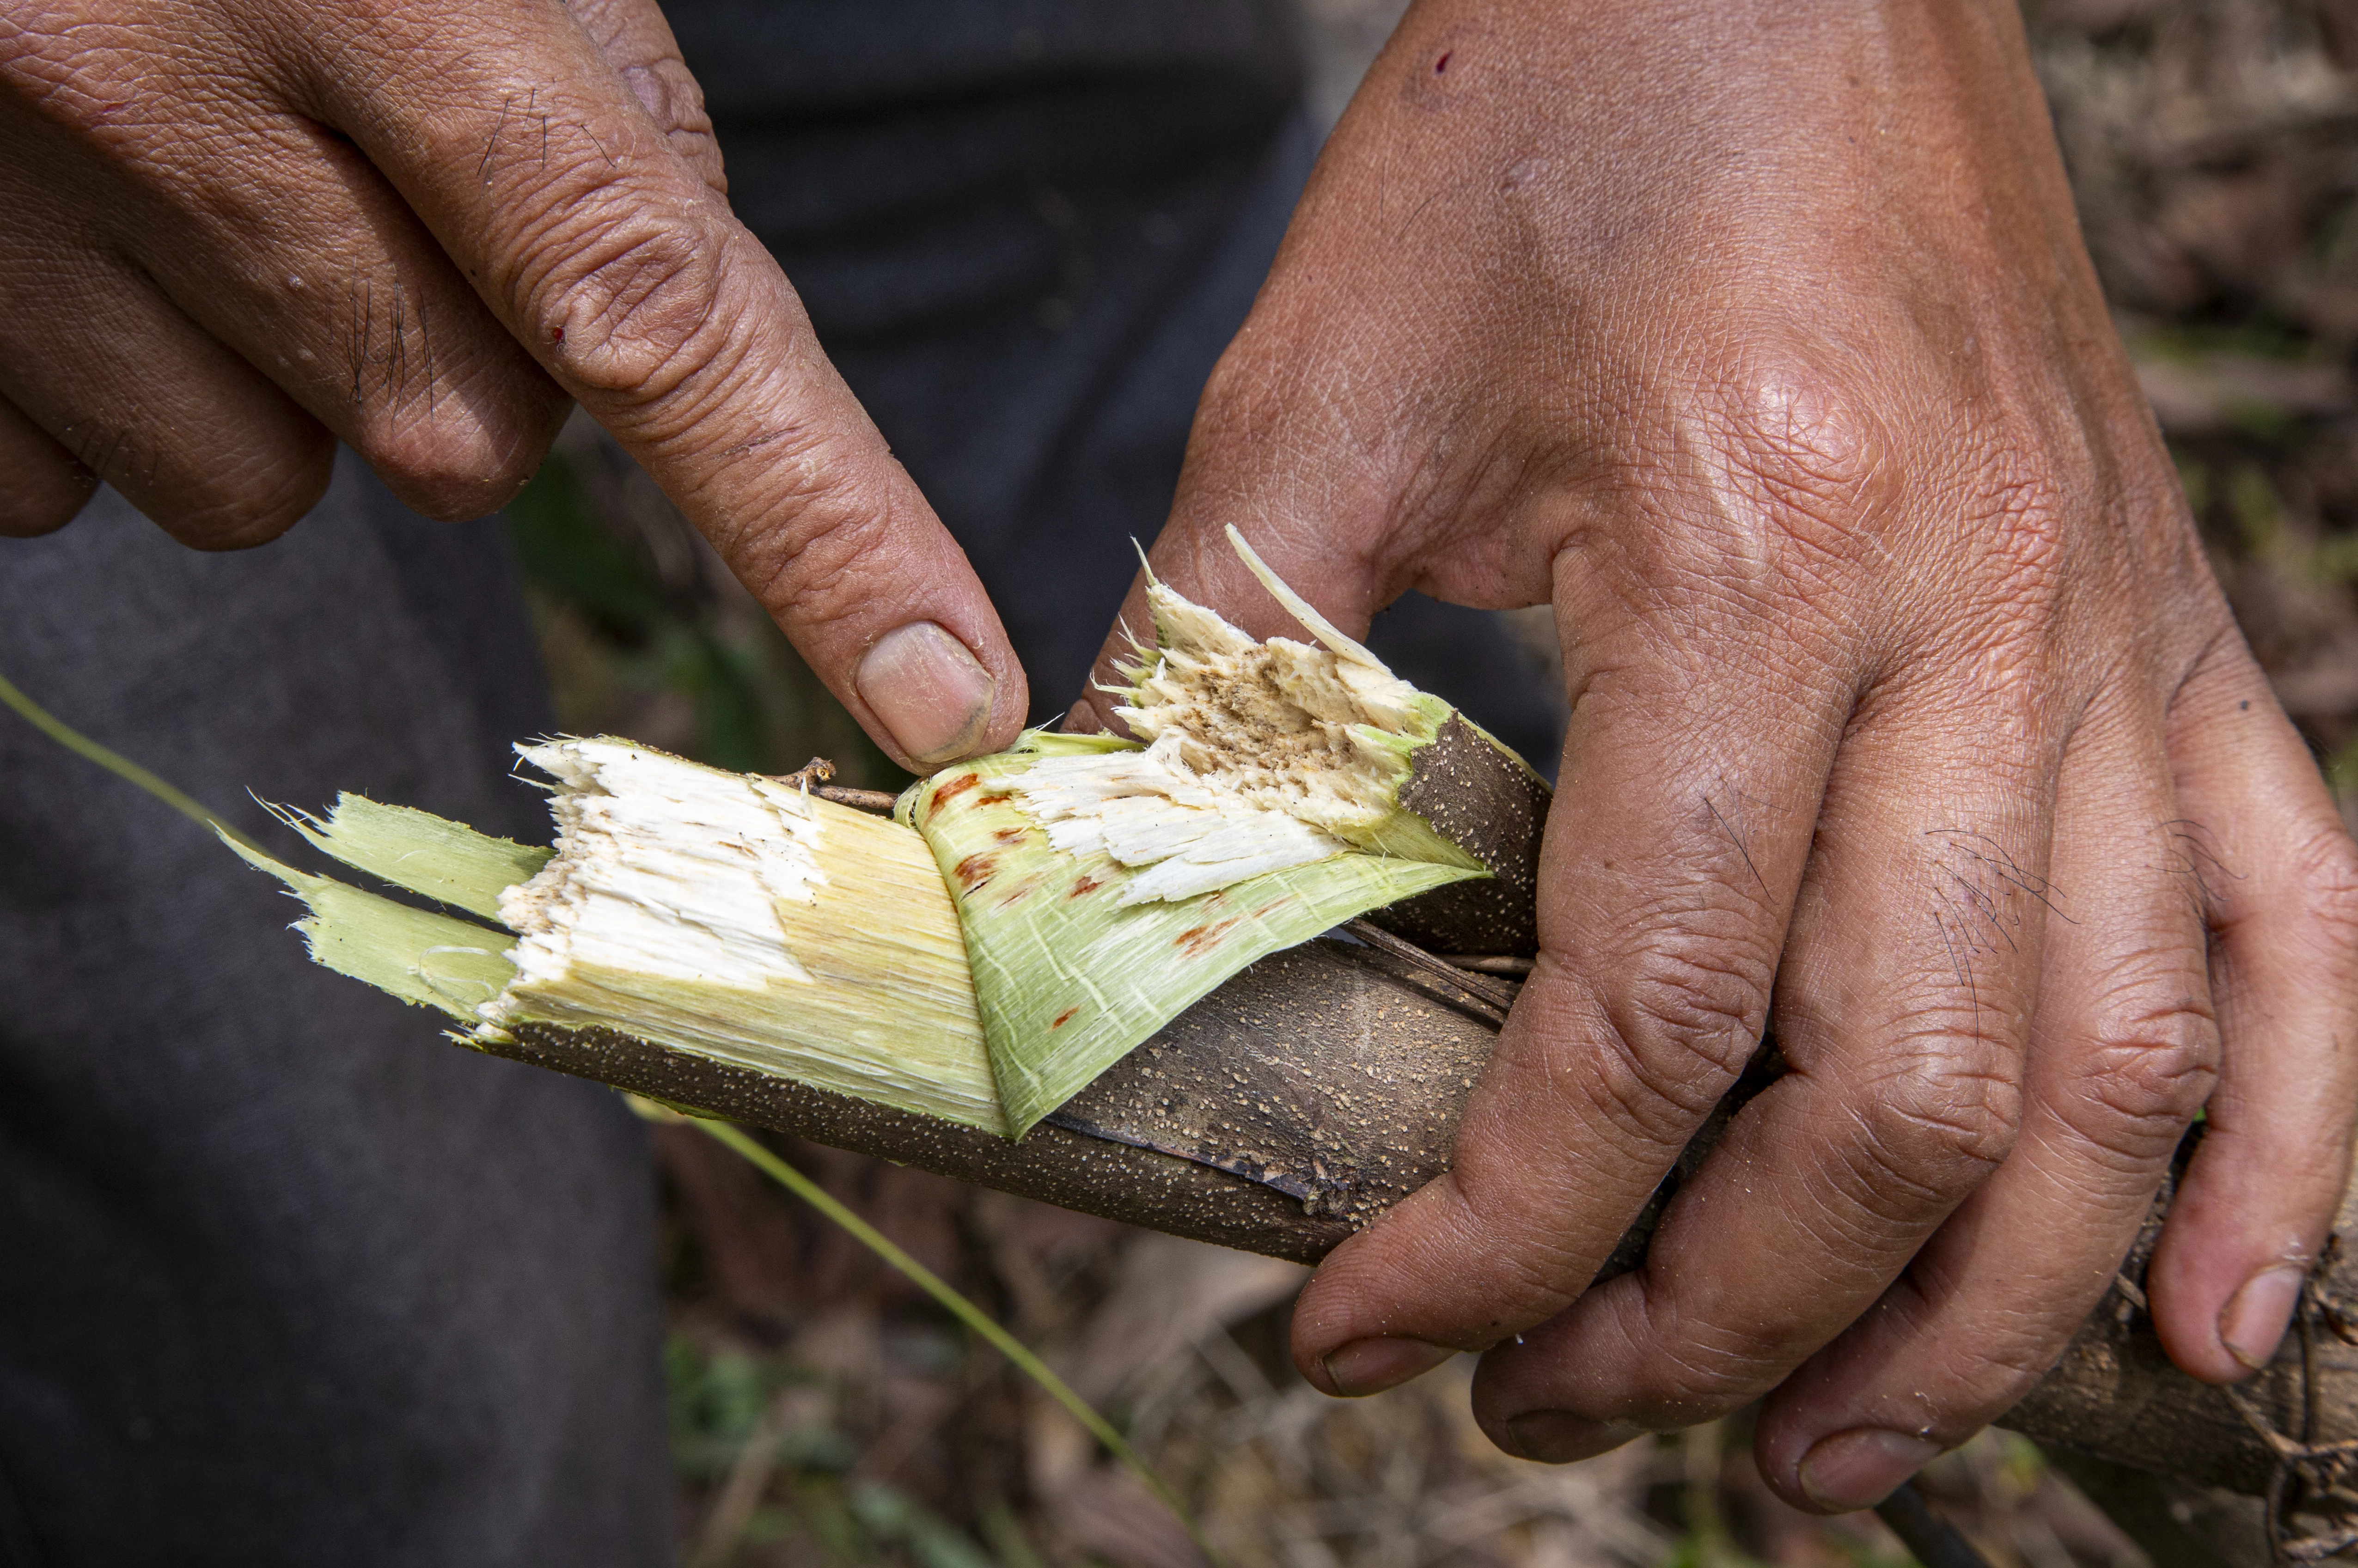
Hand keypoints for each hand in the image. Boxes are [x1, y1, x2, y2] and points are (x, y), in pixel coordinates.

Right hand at [0, 0, 1023, 768]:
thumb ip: (607, 108)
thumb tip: (676, 350)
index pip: (654, 313)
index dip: (820, 526)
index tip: (944, 692)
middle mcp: (168, 103)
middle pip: (464, 443)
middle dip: (469, 363)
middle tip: (369, 189)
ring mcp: (0, 224)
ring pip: (273, 486)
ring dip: (287, 384)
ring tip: (201, 193)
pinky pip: (78, 485)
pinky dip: (120, 389)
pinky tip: (66, 229)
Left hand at [1081, 0, 2357, 1509]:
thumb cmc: (1542, 133)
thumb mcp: (1317, 396)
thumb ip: (1212, 669)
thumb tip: (1103, 904)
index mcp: (1760, 562)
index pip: (1642, 1024)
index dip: (1493, 1234)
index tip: (1363, 1330)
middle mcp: (1988, 626)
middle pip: (1898, 1103)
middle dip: (1713, 1319)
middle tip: (1557, 1411)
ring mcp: (2123, 638)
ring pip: (2118, 1078)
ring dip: (1976, 1315)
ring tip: (1822, 1458)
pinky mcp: (2180, 632)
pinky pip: (2303, 932)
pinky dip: (2280, 1156)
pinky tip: (2203, 1326)